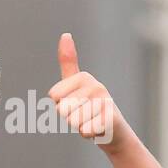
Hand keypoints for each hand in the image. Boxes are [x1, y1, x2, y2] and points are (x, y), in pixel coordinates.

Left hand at [48, 33, 132, 152]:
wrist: (112, 129)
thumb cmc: (89, 105)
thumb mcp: (76, 82)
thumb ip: (69, 61)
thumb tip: (65, 34)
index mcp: (84, 77)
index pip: (54, 95)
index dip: (60, 104)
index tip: (74, 102)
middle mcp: (96, 85)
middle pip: (62, 108)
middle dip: (68, 116)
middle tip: (83, 114)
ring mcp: (105, 101)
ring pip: (72, 121)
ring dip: (78, 125)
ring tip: (90, 120)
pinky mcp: (111, 119)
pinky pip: (85, 130)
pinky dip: (87, 134)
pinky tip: (96, 128)